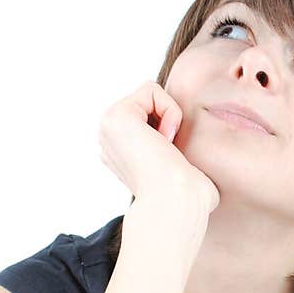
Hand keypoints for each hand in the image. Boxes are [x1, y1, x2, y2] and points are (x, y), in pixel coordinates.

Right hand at [98, 80, 219, 216]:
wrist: (177, 203)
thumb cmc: (186, 195)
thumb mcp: (177, 166)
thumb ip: (172, 150)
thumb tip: (182, 153)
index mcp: (119, 149)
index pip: (150, 112)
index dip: (168, 128)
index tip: (168, 158)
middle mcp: (108, 137)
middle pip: (149, 99)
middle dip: (166, 120)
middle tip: (167, 153)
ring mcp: (108, 126)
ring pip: (150, 93)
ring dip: (169, 117)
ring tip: (166, 148)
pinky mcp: (117, 115)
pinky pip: (151, 90)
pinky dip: (169, 111)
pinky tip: (166, 140)